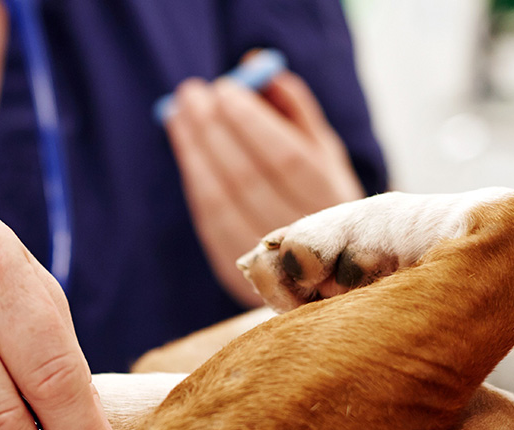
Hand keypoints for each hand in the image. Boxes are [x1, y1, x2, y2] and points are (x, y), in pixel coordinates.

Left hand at [164, 67, 365, 304]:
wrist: (329, 269)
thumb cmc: (322, 193)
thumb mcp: (322, 150)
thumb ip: (293, 108)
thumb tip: (255, 65)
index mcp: (334, 201)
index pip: (287, 159)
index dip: (251, 123)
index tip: (224, 88)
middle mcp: (306, 237)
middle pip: (248, 180)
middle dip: (214, 133)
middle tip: (192, 95)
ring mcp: (273, 264)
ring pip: (223, 205)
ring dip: (195, 157)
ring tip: (179, 117)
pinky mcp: (245, 280)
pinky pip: (212, 227)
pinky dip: (196, 187)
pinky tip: (188, 155)